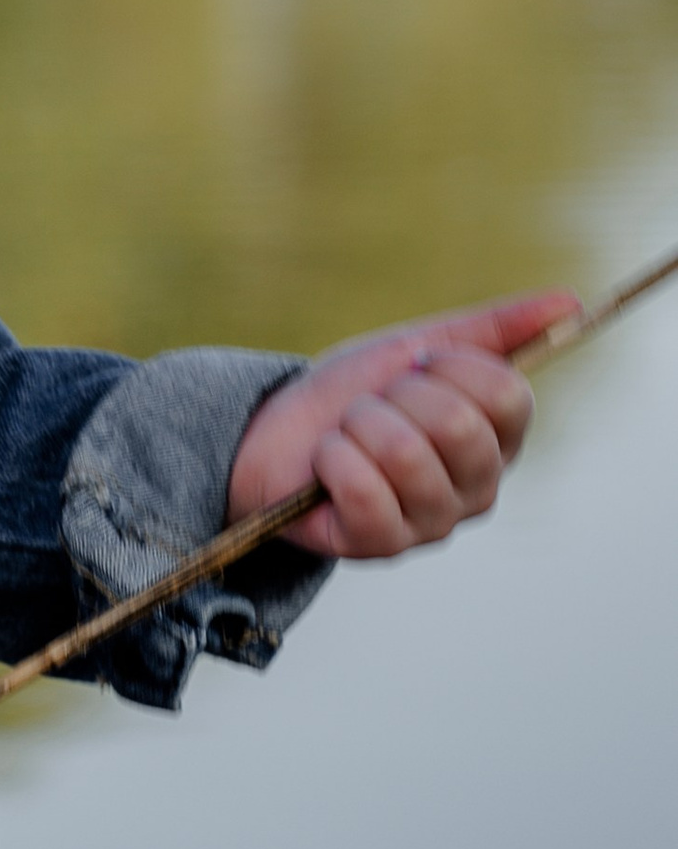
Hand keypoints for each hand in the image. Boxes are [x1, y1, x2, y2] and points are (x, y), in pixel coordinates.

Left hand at [226, 292, 577, 560]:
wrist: (277, 431)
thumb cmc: (357, 394)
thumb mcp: (421, 347)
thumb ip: (496, 328)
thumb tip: (571, 302)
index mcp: (499, 440)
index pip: (506, 395)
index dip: (449, 367)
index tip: (413, 366)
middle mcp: (478, 489)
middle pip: (458, 425)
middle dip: (396, 397)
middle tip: (373, 406)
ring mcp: (433, 524)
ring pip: (405, 454)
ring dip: (358, 426)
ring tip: (348, 433)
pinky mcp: (381, 546)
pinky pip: (363, 490)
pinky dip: (332, 459)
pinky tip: (326, 465)